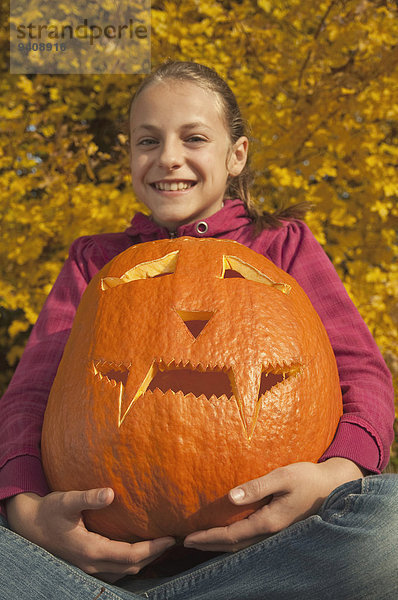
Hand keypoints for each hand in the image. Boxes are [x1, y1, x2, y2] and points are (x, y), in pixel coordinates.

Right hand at [6, 488, 174, 582]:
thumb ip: (88, 497)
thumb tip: (110, 493)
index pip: (130, 555)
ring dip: (144, 560)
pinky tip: (138, 548)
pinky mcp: (87, 564)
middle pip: (132, 566)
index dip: (153, 548)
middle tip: (172, 540)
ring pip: (124, 571)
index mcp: (91, 550)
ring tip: (161, 544)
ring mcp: (89, 567)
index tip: (171, 538)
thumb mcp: (67, 500)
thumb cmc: (50, 511)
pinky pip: (115, 570)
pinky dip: (131, 562)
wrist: (30, 525)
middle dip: (154, 555)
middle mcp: (92, 564)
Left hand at [184, 458, 364, 552]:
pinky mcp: (278, 529)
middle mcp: (270, 533)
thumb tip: (230, 496)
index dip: (208, 537)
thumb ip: (256, 487)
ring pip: (242, 546)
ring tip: (202, 541)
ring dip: (220, 545)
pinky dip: (233, 540)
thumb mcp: (282, 477)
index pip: (231, 535)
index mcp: (268, 522)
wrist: (332, 486)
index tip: (188, 537)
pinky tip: (227, 535)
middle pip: (233, 545)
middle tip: (187, 542)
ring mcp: (276, 534)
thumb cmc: (307, 478)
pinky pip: (250, 540)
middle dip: (209, 545)